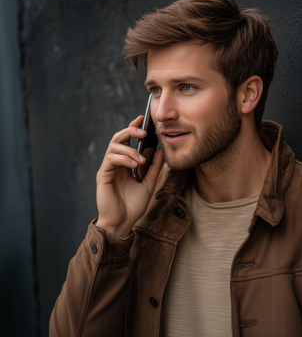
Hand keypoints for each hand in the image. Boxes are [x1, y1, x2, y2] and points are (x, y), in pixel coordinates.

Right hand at [95, 115, 163, 236]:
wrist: (122, 223)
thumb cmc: (133, 206)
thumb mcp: (149, 183)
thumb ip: (154, 167)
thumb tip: (159, 149)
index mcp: (125, 163)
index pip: (128, 141)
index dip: (133, 128)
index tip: (143, 118)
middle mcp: (115, 163)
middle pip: (119, 138)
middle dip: (131, 131)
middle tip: (144, 132)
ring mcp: (108, 168)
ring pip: (114, 146)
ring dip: (130, 149)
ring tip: (141, 160)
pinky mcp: (103, 175)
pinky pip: (111, 158)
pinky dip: (124, 158)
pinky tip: (134, 164)